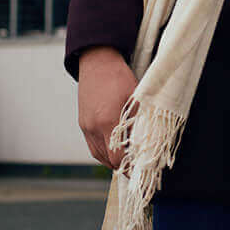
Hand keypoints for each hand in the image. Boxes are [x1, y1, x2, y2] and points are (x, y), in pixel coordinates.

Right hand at [77, 46, 138, 169]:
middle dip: (122, 165)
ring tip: (126, 161)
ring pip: (98, 155)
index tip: (140, 168)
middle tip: (136, 166)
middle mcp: (93, 127)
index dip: (129, 166)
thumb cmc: (118, 77)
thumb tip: (148, 139)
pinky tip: (113, 150)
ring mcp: (85, 126)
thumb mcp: (135, 97)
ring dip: (112, 160)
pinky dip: (103, 152)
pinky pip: (92, 146)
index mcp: (107, 120)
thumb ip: (140, 120)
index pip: (118, 156)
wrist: (97, 62)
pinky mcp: (82, 123)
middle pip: (108, 159)